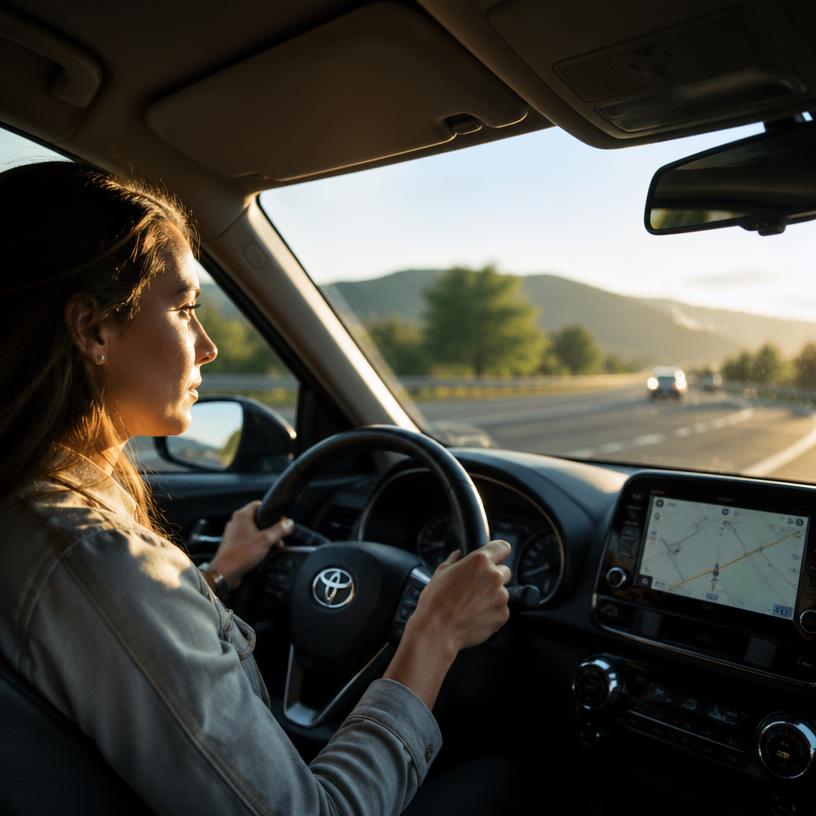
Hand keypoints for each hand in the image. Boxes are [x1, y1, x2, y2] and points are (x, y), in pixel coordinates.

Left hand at [210, 500, 293, 587]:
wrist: (225, 572)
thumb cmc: (240, 555)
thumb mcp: (266, 540)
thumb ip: (279, 530)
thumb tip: (288, 523)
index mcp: (242, 516)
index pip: (259, 504)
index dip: (271, 511)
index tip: (280, 520)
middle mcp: (236, 522)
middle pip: (258, 518)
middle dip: (270, 527)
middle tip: (278, 537)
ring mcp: (233, 534)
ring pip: (253, 530)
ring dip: (264, 537)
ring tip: (272, 546)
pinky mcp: (233, 544)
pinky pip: (248, 540)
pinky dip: (257, 543)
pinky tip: (262, 552)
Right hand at [408, 539, 511, 655]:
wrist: (437, 630)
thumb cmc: (436, 601)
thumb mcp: (440, 572)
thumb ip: (454, 560)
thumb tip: (458, 554)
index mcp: (480, 561)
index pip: (503, 547)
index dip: (499, 552)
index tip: (496, 557)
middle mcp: (494, 576)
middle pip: (504, 571)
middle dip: (493, 577)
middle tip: (476, 586)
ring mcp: (501, 597)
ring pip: (502, 592)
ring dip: (492, 596)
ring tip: (471, 605)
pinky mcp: (503, 615)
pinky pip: (501, 610)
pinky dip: (491, 612)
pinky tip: (475, 615)